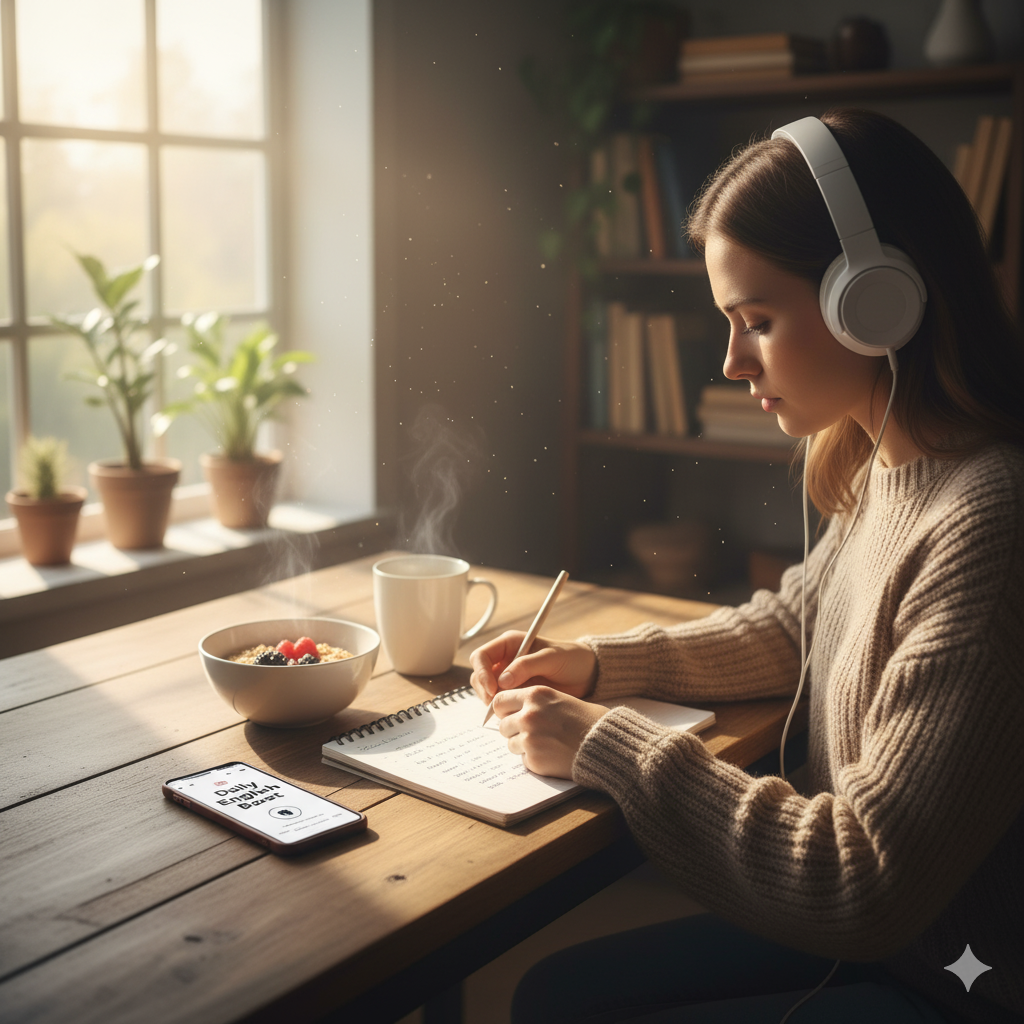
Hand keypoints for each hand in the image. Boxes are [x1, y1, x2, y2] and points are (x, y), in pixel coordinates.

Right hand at [469, 631, 597, 702]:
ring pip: (486, 691)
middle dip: (485, 691)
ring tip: (510, 709)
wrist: (585, 674)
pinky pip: (500, 702)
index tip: (492, 689)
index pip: (481, 656)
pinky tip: (515, 712)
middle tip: (498, 705)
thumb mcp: (551, 658)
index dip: (482, 672)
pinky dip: (502, 709)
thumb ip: (526, 666)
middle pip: (479, 675)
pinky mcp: (515, 693)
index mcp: (510, 644)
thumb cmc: (571, 659)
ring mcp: (508, 678)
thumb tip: (503, 680)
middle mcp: (505, 660)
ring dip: (493, 702)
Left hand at [492, 685, 607, 777]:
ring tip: (546, 743)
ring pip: (511, 743)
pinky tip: (552, 754)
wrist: (606, 744)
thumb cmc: (588, 720)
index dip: (505, 710)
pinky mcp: (534, 759)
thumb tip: (513, 710)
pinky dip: (534, 759)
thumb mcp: (560, 699)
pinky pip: (524, 760)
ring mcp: (529, 738)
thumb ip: (535, 703)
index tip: (511, 715)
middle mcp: (528, 715)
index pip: (500, 701)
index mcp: (535, 695)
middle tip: (532, 732)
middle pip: (503, 724)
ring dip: (523, 745)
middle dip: (514, 730)